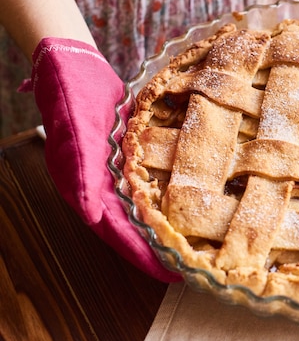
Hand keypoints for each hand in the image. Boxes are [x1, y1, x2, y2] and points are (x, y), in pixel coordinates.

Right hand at [20, 38, 180, 281]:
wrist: (73, 65)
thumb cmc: (69, 96)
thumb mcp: (73, 133)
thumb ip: (79, 175)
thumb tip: (92, 215)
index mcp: (85, 186)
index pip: (116, 231)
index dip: (141, 255)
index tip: (170, 275)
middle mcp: (99, 185)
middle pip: (130, 227)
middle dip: (155, 250)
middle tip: (187, 269)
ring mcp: (110, 171)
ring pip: (137, 209)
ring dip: (158, 229)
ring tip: (186, 246)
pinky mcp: (122, 156)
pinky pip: (142, 185)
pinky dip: (158, 201)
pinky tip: (177, 206)